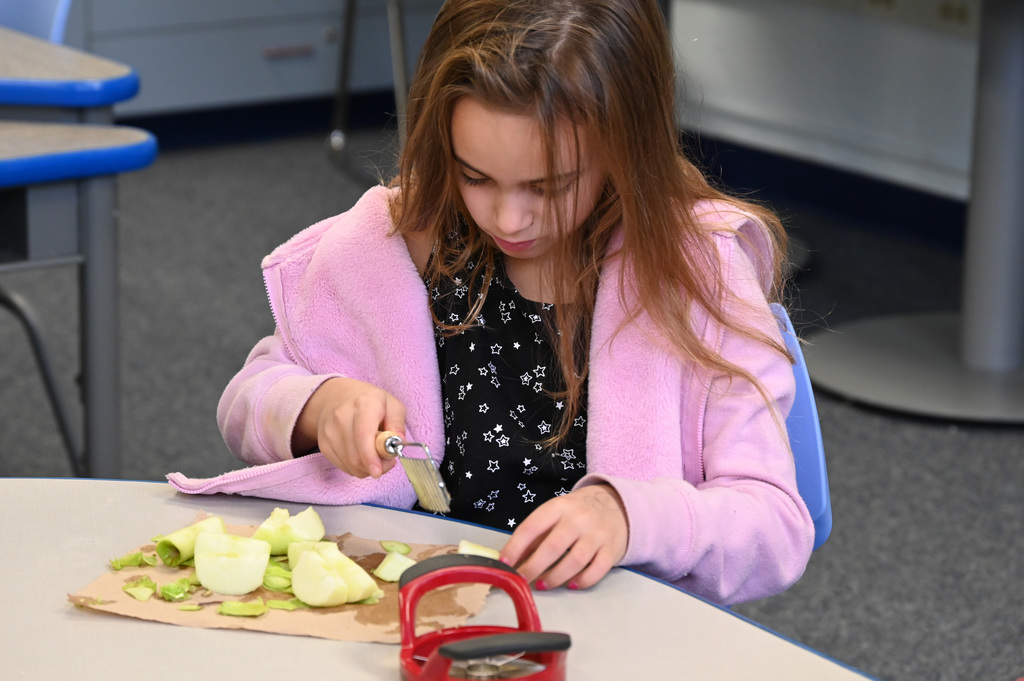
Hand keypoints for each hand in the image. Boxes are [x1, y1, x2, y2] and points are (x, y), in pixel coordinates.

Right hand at [292, 377, 405, 477]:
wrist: (336, 397)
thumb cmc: (369, 402)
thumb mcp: (391, 404)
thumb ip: (398, 423)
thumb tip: (398, 442)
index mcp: (363, 404)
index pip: (363, 435)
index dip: (370, 457)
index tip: (378, 471)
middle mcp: (341, 417)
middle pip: (356, 455)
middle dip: (375, 466)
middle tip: (388, 461)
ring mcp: (329, 432)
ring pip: (350, 464)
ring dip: (367, 468)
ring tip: (376, 455)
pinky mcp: (324, 444)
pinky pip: (343, 466)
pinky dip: (356, 467)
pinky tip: (362, 455)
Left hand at [500, 484, 627, 589]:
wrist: (617, 505)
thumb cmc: (578, 512)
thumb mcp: (554, 514)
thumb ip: (534, 536)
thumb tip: (510, 559)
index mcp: (559, 506)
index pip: (532, 527)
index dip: (515, 547)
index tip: (503, 564)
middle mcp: (579, 519)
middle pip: (553, 547)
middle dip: (533, 567)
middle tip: (521, 580)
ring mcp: (597, 534)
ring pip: (574, 561)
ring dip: (555, 577)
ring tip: (542, 585)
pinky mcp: (612, 549)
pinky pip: (597, 570)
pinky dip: (583, 581)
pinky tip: (571, 585)